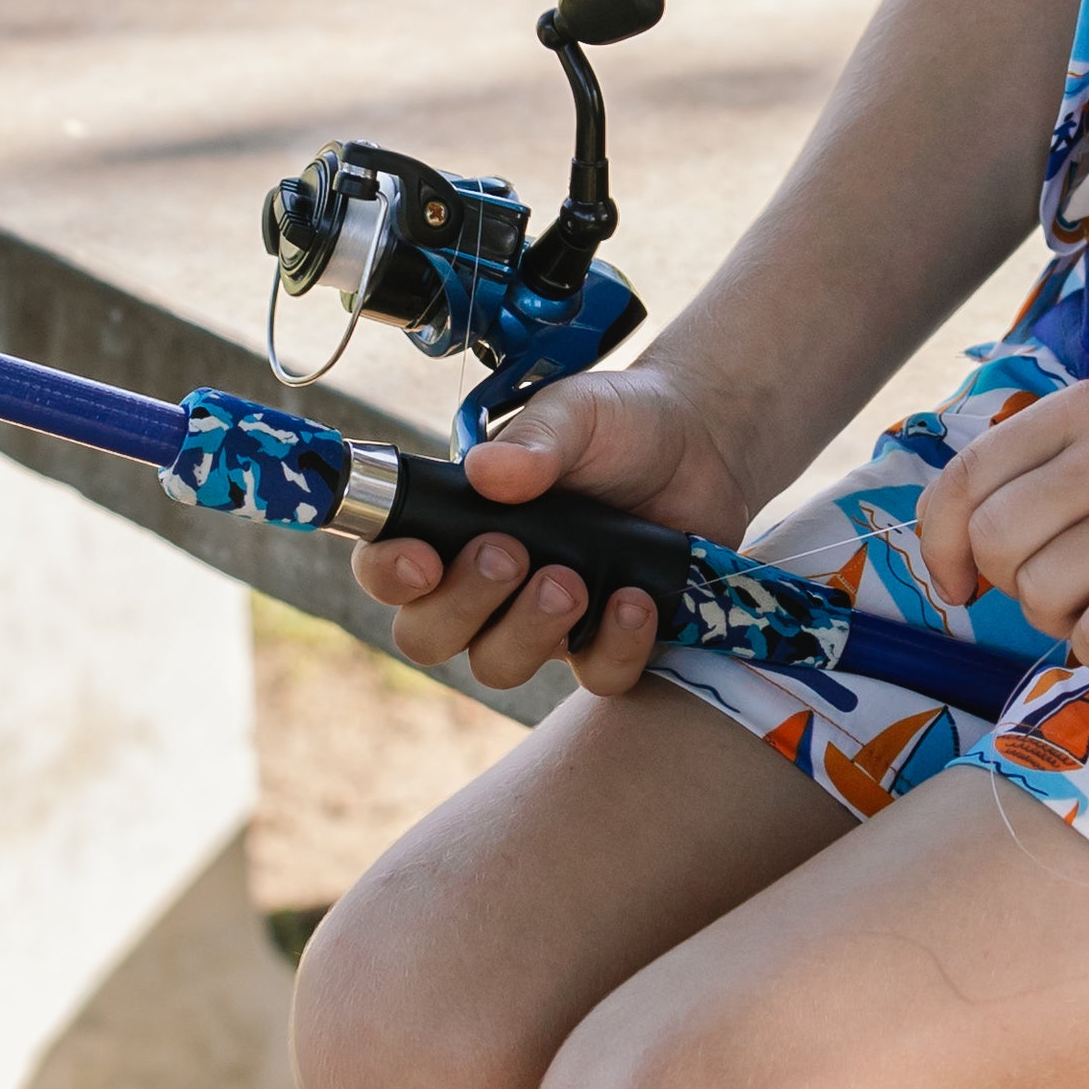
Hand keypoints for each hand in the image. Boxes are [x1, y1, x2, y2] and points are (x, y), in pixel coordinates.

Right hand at [350, 361, 757, 705]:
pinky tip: (636, 600)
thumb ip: (535, 439)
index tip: (423, 559)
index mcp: (456, 524)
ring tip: (572, 581)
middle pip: (427, 636)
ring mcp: (543, 620)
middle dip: (460, 605)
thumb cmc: (616, 425)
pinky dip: (614, 647)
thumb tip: (488, 473)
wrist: (701, 444)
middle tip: (509, 556)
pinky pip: (595, 676)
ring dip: (527, 631)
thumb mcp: (576, 412)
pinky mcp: (607, 641)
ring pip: (498, 665)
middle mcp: (485, 583)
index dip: (389, 574)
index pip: (387, 567)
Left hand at [912, 371, 1088, 670]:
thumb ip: (1046, 463)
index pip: (966, 476)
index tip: (960, 582)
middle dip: (1010, 583)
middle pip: (994, 542)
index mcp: (1087, 410)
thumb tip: (956, 545)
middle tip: (1065, 584)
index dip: (940, 542)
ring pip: (1039, 595)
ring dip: (1060, 618)